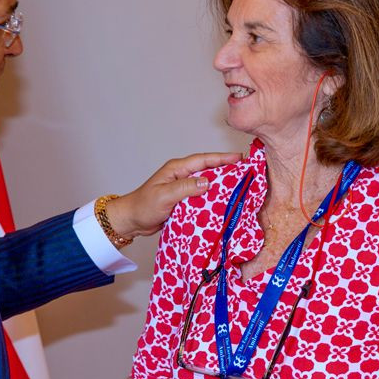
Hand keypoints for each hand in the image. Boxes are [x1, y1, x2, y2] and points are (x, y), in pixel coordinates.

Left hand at [105, 152, 240, 238]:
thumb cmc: (143, 205)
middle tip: (246, 171)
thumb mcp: (165, 196)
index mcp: (177, 169)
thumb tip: (207, 182)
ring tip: (240, 186)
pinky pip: (202, 197)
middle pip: (208, 169)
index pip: (203, 160)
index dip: (221, 159)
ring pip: (207, 183)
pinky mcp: (184, 200)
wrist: (132, 221)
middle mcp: (182, 176)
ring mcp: (183, 188)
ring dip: (221, 185)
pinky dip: (213, 198)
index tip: (239, 158)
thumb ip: (185, 188)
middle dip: (226, 169)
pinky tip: (224, 203)